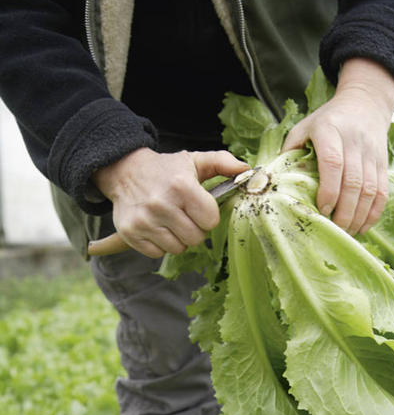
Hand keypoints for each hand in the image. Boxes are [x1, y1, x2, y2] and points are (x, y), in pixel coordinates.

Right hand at [93, 148, 249, 257]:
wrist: (124, 171)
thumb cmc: (166, 170)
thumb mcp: (194, 161)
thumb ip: (222, 163)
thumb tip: (247, 172)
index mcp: (181, 186)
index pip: (210, 221)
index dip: (208, 217)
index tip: (199, 208)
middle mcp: (161, 204)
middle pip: (195, 239)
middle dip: (194, 229)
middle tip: (184, 216)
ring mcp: (144, 221)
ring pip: (178, 249)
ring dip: (178, 238)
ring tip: (170, 221)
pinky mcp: (130, 234)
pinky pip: (158, 253)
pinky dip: (160, 245)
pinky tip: (157, 227)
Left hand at [282, 58, 393, 235]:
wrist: (364, 104)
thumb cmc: (327, 121)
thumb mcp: (304, 127)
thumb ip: (289, 151)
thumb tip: (272, 181)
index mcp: (329, 130)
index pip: (332, 162)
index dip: (329, 189)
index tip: (322, 209)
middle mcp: (353, 141)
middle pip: (353, 181)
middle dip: (344, 211)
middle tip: (333, 230)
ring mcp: (371, 153)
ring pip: (370, 190)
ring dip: (358, 216)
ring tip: (346, 233)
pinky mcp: (383, 163)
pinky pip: (382, 191)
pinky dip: (373, 213)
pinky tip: (362, 227)